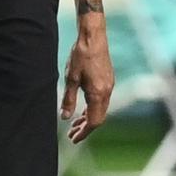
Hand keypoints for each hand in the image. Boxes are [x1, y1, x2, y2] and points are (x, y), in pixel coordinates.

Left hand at [60, 17, 113, 142]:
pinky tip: (83, 108)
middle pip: (99, 118)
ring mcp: (109, 85)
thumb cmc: (81, 55)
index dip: (83, 132)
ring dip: (89, 118)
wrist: (93, 36)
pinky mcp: (108, 79)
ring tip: (75, 123)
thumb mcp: (71, 79)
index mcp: (98, 93)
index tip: (73, 138)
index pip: (93, 121)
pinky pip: (102, 100)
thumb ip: (69, 100)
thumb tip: (65, 117)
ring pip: (101, 109)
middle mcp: (107, 91)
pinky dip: (93, 108)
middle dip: (86, 128)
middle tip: (71, 134)